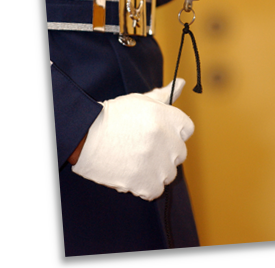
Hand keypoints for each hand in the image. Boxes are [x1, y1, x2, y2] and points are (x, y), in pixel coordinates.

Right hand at [71, 79, 193, 200]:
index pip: (187, 129)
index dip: (173, 131)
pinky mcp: (147, 183)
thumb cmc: (114, 117)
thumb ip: (165, 95)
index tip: (159, 133)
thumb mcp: (141, 100)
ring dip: (156, 170)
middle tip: (143, 146)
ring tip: (135, 160)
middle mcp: (167, 140)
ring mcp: (158, 163)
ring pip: (169, 172)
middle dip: (165, 151)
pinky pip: (156, 189)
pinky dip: (145, 186)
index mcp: (168, 118)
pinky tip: (132, 173)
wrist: (86, 137)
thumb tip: (181, 83)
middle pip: (180, 152)